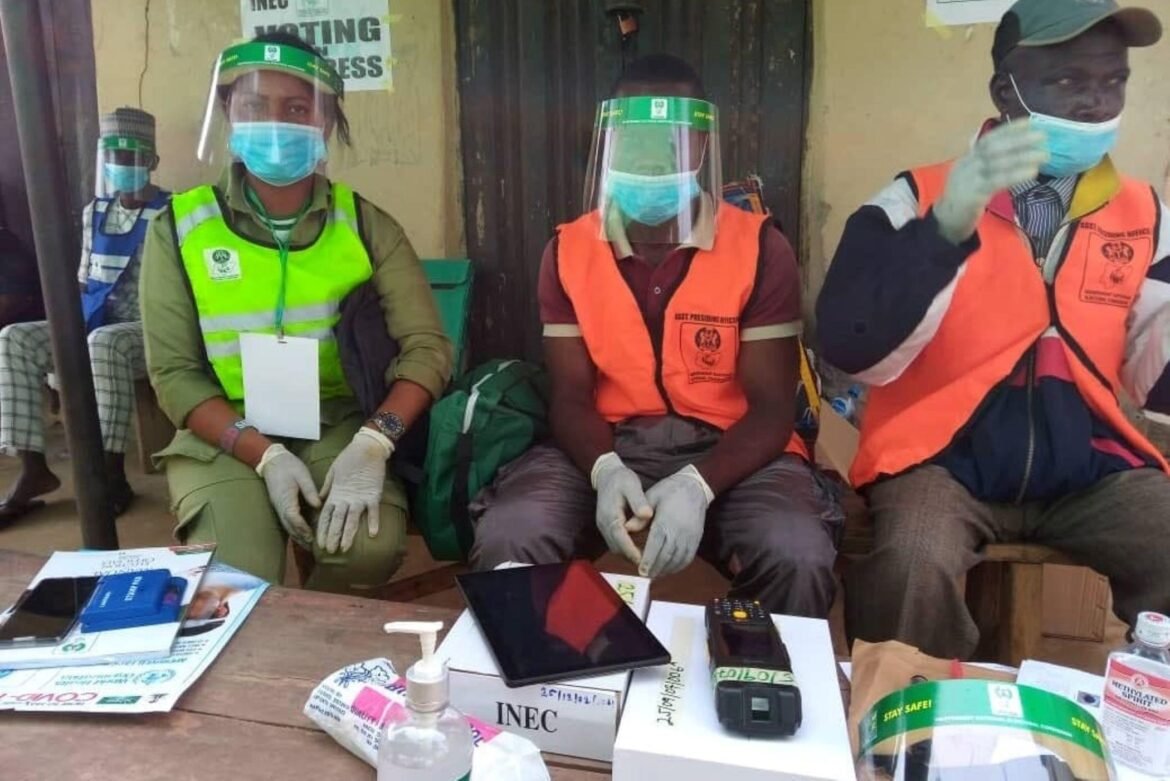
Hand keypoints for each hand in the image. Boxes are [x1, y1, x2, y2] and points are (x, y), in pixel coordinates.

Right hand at [255, 444, 319, 547]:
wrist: (272, 461)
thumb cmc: (289, 466)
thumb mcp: (302, 475)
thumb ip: (310, 490)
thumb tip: (318, 505)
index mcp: (286, 498)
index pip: (293, 517)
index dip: (303, 528)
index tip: (312, 536)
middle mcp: (280, 505)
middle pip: (290, 526)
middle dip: (301, 537)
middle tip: (313, 547)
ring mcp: (279, 507)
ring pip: (287, 525)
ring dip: (297, 536)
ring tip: (309, 545)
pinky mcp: (280, 505)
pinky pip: (286, 521)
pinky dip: (294, 529)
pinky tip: (302, 534)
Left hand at [317, 427, 392, 553]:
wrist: (366, 448)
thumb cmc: (349, 458)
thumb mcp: (333, 472)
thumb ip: (327, 488)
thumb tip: (320, 500)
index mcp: (335, 494)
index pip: (326, 516)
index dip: (322, 531)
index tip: (319, 544)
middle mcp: (346, 499)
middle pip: (337, 521)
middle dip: (333, 537)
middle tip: (329, 551)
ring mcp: (360, 498)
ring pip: (352, 520)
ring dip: (348, 534)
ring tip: (345, 548)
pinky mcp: (373, 494)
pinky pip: (373, 511)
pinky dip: (374, 522)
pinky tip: (373, 534)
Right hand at [591, 452, 651, 564]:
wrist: (607, 474)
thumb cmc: (621, 478)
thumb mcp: (631, 485)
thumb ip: (638, 500)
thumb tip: (647, 515)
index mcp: (610, 514)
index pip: (619, 537)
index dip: (630, 550)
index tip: (643, 559)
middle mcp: (604, 523)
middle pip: (616, 546)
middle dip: (630, 556)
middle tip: (649, 564)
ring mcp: (603, 526)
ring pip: (615, 547)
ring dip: (628, 554)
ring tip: (646, 560)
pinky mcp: (606, 526)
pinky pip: (615, 542)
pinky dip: (625, 548)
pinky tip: (639, 549)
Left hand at [640, 465, 712, 578]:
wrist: (694, 486)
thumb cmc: (669, 490)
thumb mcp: (651, 496)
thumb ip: (639, 515)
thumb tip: (626, 528)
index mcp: (666, 520)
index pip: (656, 544)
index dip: (649, 559)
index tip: (641, 570)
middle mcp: (680, 531)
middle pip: (667, 555)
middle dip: (656, 568)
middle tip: (645, 575)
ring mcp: (690, 536)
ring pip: (678, 558)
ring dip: (667, 569)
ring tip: (655, 574)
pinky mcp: (696, 538)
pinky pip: (688, 557)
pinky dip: (679, 566)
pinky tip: (670, 569)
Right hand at [934, 121, 1047, 243]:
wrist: (944, 223)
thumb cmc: (963, 200)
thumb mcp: (972, 177)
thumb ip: (988, 165)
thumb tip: (1017, 153)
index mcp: (967, 159)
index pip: (988, 139)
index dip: (1008, 130)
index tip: (1030, 122)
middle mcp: (967, 165)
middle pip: (993, 148)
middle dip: (1019, 140)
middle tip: (1042, 137)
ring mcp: (968, 180)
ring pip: (996, 163)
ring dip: (1022, 157)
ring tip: (1044, 155)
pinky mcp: (972, 195)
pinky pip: (996, 181)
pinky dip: (1015, 174)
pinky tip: (1032, 172)